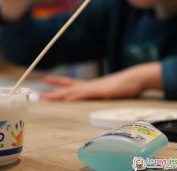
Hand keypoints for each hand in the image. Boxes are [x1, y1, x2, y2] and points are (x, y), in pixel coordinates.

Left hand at [40, 62, 161, 100]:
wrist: (136, 77)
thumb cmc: (124, 84)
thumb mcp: (110, 90)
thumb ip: (101, 92)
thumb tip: (96, 94)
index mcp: (91, 85)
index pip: (71, 84)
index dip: (59, 82)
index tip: (47, 80)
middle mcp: (90, 85)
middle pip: (68, 88)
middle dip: (54, 91)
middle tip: (40, 95)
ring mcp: (96, 88)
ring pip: (74, 91)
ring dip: (60, 94)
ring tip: (47, 97)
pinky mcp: (103, 92)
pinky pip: (87, 94)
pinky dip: (76, 96)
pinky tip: (68, 99)